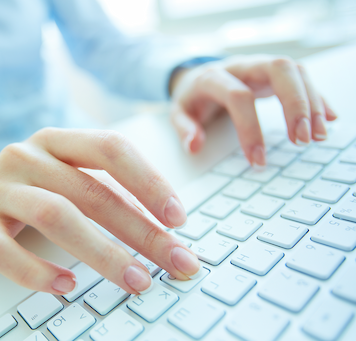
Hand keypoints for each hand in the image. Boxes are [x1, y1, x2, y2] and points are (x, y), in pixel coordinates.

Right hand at [0, 128, 199, 294]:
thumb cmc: (36, 185)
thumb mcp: (70, 175)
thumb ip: (110, 192)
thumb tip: (164, 229)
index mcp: (58, 140)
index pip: (110, 149)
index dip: (148, 181)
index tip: (178, 217)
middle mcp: (28, 156)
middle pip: (91, 192)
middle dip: (141, 231)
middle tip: (175, 262)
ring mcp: (1, 188)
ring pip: (54, 216)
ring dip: (102, 253)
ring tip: (135, 280)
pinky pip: (3, 251)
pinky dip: (36, 272)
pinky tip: (65, 285)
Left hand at [169, 55, 336, 165]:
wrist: (196, 76)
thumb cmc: (191, 97)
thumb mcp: (179, 113)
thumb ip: (184, 128)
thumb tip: (194, 146)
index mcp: (214, 77)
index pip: (238, 97)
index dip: (250, 128)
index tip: (258, 160)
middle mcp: (242, 66)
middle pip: (278, 70)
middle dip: (295, 104)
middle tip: (302, 139)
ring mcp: (260, 67)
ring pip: (295, 71)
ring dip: (312, 102)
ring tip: (317, 136)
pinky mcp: (274, 74)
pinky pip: (302, 78)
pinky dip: (317, 97)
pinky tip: (329, 118)